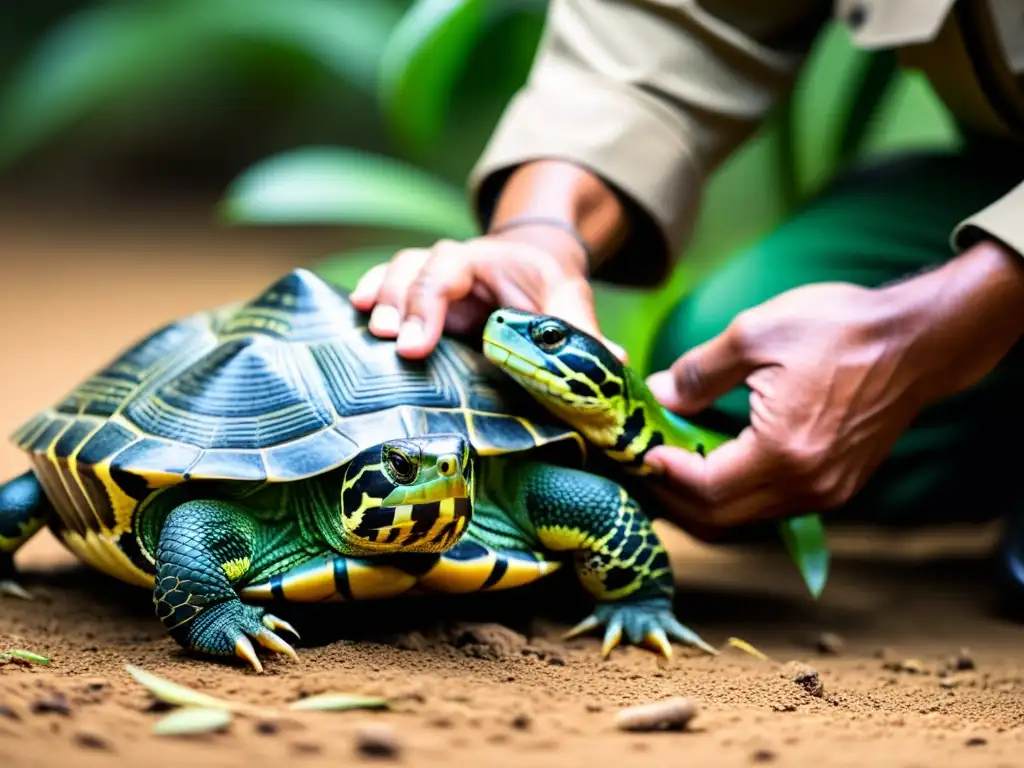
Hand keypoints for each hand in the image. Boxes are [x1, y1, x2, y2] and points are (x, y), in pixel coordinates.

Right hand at [350, 229, 624, 361]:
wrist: (529, 269)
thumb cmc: (546, 288)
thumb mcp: (567, 301)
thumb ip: (581, 329)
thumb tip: (616, 360)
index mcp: (485, 261)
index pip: (450, 269)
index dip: (429, 302)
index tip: (415, 345)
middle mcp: (451, 266)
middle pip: (415, 268)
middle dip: (401, 303)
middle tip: (390, 340)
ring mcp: (429, 282)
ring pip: (395, 274)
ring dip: (381, 299)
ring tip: (369, 331)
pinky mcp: (416, 302)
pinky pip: (384, 288)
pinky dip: (368, 296)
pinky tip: (350, 313)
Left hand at [642, 241, 1023, 537]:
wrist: (917, 339)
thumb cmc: (841, 329)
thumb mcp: (756, 334)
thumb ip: (699, 373)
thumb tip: (658, 396)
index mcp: (784, 453)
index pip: (705, 488)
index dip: (664, 473)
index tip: (641, 449)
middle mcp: (808, 487)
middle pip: (720, 518)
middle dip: (675, 496)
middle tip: (644, 467)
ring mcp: (826, 492)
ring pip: (746, 517)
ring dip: (704, 498)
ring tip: (673, 465)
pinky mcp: (838, 487)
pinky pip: (772, 506)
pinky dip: (737, 492)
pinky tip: (717, 462)